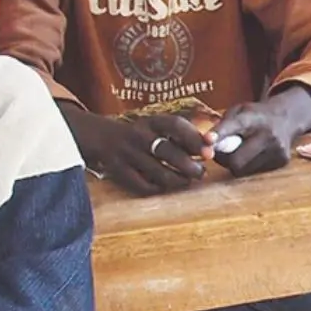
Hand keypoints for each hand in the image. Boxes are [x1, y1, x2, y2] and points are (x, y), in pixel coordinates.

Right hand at [63, 107, 208, 195]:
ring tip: (187, 181)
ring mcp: (127, 154)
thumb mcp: (157, 126)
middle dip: (189, 165)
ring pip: (157, 172)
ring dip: (177, 179)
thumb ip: (182, 134)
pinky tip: (166, 187)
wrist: (100, 136)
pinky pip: (142, 185)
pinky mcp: (119, 171)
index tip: (208, 150)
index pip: (176, 125)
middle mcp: (139, 135)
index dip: (194, 138)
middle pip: (168, 151)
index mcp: (151, 121)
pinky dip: (157, 188)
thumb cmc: (141, 133)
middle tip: (201, 172)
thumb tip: (210, 149)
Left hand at [207, 86, 310, 177]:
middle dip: (224, 159)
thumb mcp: (240, 111)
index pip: (234, 126)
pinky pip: (254, 172)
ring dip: (235, 164)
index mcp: (253, 117)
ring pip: (243, 170)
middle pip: (236, 160)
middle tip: (223, 152)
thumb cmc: (256, 115)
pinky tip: (254, 154)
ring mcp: (276, 149)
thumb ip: (223, 124)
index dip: (220, 134)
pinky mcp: (281, 161)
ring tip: (241, 150)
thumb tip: (206, 143)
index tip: (207, 140)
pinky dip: (248, 166)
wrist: (287, 118)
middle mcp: (267, 134)